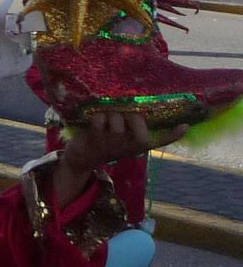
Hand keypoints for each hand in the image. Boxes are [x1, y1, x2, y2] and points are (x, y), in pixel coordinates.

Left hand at [53, 111, 186, 203]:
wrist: (80, 158)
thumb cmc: (104, 143)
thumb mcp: (121, 139)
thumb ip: (132, 127)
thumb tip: (141, 108)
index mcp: (137, 146)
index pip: (160, 141)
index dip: (173, 134)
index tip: (185, 126)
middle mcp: (128, 146)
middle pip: (139, 124)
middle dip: (131, 116)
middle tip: (123, 116)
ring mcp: (111, 144)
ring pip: (116, 119)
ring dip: (110, 115)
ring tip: (105, 122)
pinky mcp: (95, 139)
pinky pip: (99, 119)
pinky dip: (96, 117)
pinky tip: (93, 125)